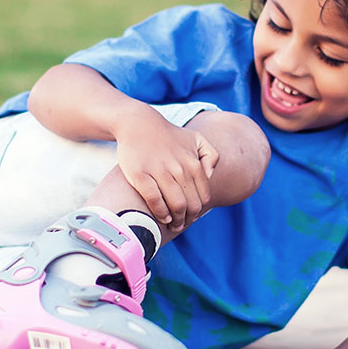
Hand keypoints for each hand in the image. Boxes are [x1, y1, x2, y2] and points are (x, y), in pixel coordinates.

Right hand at [113, 109, 218, 232]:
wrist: (138, 124)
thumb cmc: (166, 135)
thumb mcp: (195, 138)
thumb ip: (210, 155)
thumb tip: (209, 176)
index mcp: (193, 163)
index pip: (202, 197)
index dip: (198, 211)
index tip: (190, 216)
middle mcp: (179, 168)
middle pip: (190, 205)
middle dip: (187, 219)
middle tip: (180, 224)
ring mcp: (159, 172)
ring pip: (175, 205)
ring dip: (176, 220)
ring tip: (172, 224)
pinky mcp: (140, 175)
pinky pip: (154, 199)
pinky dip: (160, 212)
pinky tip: (162, 216)